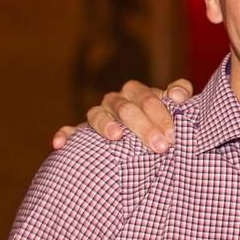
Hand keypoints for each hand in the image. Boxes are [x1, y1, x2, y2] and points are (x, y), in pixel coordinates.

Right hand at [51, 79, 194, 152]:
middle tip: (159, 146)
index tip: (172, 135)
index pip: (147, 98)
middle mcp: (116, 101)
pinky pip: (70, 131)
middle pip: (126, 108)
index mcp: (137, 93)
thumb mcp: (174, 109)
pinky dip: (65, 135)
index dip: (160, 114)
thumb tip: (178, 94)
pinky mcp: (82, 133)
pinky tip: (60, 144)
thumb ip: (179, 93)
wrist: (146, 144)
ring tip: (116, 136)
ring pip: (97, 115)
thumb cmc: (161, 124)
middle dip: (143, 127)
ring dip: (106, 125)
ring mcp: (99, 116)